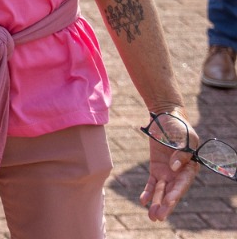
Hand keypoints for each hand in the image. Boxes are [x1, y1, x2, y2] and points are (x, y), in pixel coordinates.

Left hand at [140, 107, 198, 221]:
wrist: (165, 117)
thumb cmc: (178, 126)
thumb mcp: (184, 137)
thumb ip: (182, 153)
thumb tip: (174, 167)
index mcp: (190, 167)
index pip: (183, 184)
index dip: (176, 194)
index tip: (169, 202)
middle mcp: (180, 173)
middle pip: (173, 192)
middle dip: (166, 206)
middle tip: (158, 218)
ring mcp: (168, 172)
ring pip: (162, 191)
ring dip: (157, 203)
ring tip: (151, 216)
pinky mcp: (156, 168)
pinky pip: (152, 183)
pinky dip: (148, 192)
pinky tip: (143, 201)